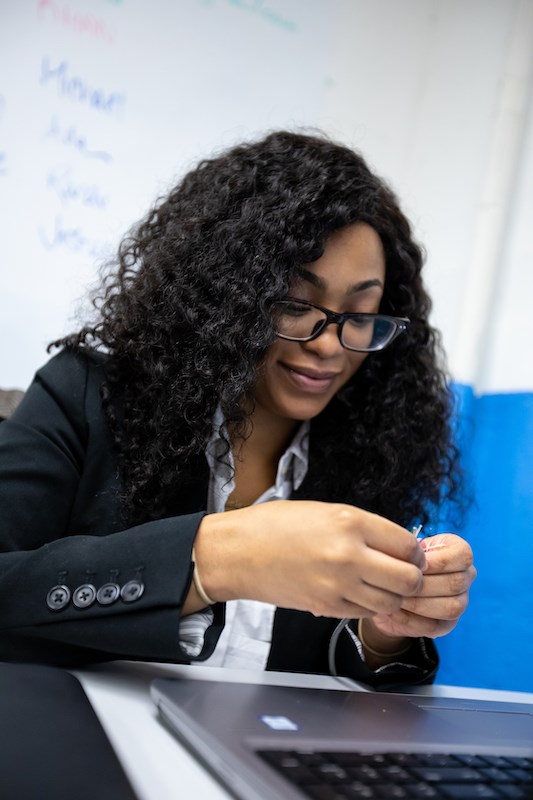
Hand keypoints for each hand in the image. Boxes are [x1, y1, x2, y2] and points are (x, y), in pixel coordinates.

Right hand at [190, 501, 425, 619]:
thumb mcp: (326, 511)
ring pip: (391, 602)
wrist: (239, 552)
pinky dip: (370, 606)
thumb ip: (364, 527)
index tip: (409, 554)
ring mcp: (338, 585)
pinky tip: (359, 593)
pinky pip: (365, 613)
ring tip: (380, 585)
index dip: (415, 552)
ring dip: (393, 596)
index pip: (407, 545)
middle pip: (408, 579)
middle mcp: (349, 555)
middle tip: (403, 573)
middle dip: (412, 578)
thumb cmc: (277, 525)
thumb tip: (397, 545)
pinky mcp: (327, 606)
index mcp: (350, 522)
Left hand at [369, 533, 476, 639]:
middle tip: (397, 584)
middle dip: (422, 585)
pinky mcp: (447, 624)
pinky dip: (410, 619)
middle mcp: (465, 576)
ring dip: (417, 604)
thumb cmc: (398, 560)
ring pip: (450, 608)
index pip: (463, 555)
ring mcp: (460, 602)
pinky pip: (434, 626)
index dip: (438, 562)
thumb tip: (412, 563)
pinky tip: (393, 610)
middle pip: (456, 583)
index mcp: (459, 552)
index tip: (414, 564)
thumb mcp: (403, 549)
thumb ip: (410, 552)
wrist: (388, 586)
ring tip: (394, 597)